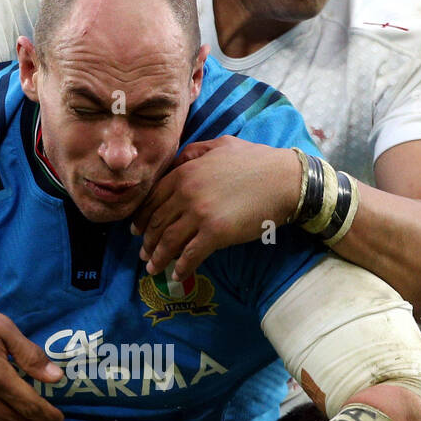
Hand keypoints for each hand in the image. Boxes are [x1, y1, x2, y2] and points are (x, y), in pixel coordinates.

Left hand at [131, 137, 300, 279]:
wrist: (284, 179)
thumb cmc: (256, 161)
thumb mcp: (220, 145)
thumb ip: (193, 153)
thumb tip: (176, 163)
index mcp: (184, 172)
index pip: (153, 199)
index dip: (142, 218)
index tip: (137, 231)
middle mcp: (186, 194)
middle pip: (157, 223)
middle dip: (147, 242)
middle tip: (143, 254)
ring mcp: (199, 215)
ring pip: (169, 241)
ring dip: (159, 258)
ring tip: (153, 269)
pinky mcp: (215, 234)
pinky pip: (191, 255)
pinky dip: (182, 267)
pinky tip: (177, 275)